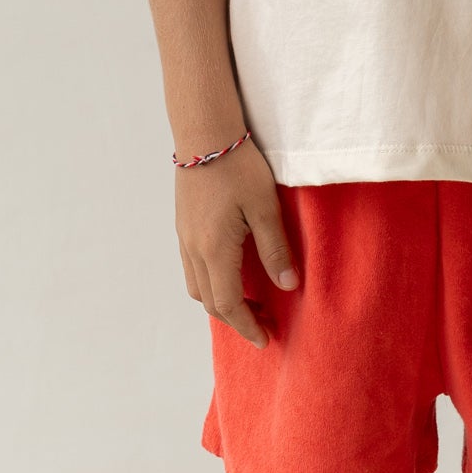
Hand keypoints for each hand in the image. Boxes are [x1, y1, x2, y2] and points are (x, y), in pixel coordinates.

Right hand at [175, 138, 297, 347]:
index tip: (265, 340)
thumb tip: (288, 285)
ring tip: (249, 301)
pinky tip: (231, 272)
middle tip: (264, 324)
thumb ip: (275, 249)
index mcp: (214, 250)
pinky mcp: (183, 225)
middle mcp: (193, 249)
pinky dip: (211, 282)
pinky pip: (192, 267)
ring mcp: (184, 237)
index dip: (247, 326)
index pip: (228, 304)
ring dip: (221, 302)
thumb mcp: (265, 207)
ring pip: (197, 286)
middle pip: (210, 301)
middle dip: (235, 319)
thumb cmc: (238, 166)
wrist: (204, 133)